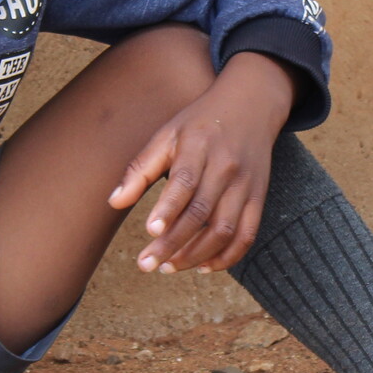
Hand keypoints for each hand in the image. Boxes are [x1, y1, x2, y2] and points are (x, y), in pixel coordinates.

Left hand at [108, 52, 297, 273]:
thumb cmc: (200, 122)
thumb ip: (141, 168)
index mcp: (199, 146)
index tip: (150, 231)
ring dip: (196, 255)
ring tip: (168, 267)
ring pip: (225, 230)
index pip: (185, 181)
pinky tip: (203, 267)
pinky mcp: (259, 197)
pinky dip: (227, 257)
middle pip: (201, 213)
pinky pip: (247, 235)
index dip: (168, 208)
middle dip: (173, 244)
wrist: (251, 105)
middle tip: (146, 265)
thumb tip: (113, 202)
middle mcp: (226, 167)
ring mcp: (245, 185)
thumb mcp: (167, 134)